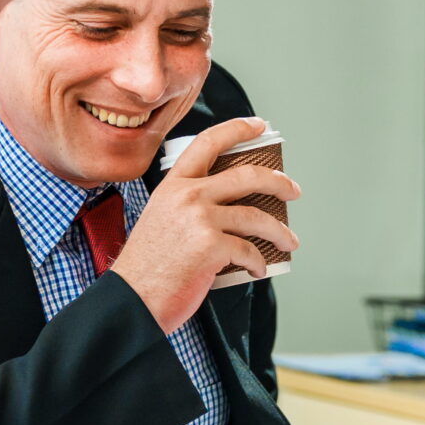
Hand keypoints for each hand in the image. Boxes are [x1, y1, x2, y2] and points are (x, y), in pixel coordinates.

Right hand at [106, 118, 299, 334]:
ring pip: (257, 216)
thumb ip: (189, 205)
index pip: (208, 142)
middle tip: (292, 190)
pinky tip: (258, 269)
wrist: (132, 298)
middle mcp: (188, 195)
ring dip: (280, 231)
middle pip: (247, 175)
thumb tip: (233, 207)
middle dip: (278, 181)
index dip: (237, 129)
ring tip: (289, 241)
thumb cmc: (147, 267)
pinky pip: (249, 250)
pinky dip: (259, 262)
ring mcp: (201, 219)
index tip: (259, 126)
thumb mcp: (162, 219)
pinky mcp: (212, 246)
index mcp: (173, 185)